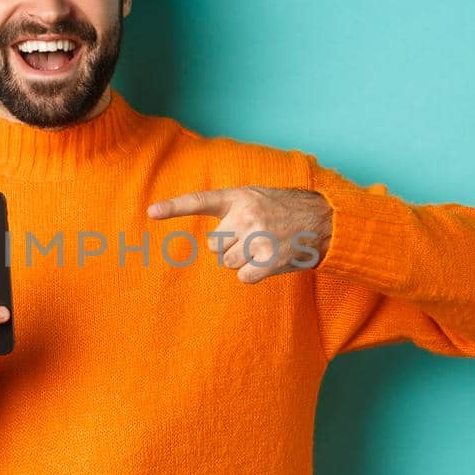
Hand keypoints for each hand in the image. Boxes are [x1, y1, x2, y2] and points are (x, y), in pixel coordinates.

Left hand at [147, 186, 330, 283]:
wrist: (324, 220)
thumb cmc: (286, 211)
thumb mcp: (257, 198)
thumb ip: (233, 210)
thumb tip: (214, 243)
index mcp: (239, 197)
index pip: (200, 201)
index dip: (174, 207)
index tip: (151, 212)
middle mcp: (245, 216)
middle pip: (215, 245)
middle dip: (231, 246)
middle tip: (255, 237)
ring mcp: (256, 238)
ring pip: (228, 263)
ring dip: (243, 260)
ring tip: (265, 246)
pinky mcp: (268, 260)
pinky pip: (244, 277)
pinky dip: (255, 274)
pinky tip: (270, 261)